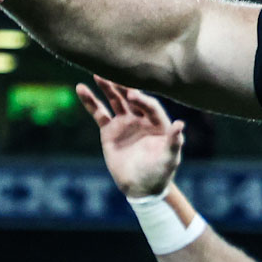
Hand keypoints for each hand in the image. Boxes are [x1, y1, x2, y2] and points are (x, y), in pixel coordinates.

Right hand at [77, 76, 184, 197]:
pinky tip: (81, 88)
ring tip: (97, 74)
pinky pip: (99, 113)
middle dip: (123, 87)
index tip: (133, 94)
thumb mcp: (169, 158)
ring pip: (115, 101)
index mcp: (158, 123)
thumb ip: (174, 141)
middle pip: (132, 98)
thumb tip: (180, 124)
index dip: (142, 99)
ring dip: (107, 88)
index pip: (150, 106)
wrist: (141, 186)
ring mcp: (125, 122)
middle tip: (113, 74)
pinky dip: (90, 101)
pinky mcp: (109, 130)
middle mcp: (142, 118)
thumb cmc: (160, 172)